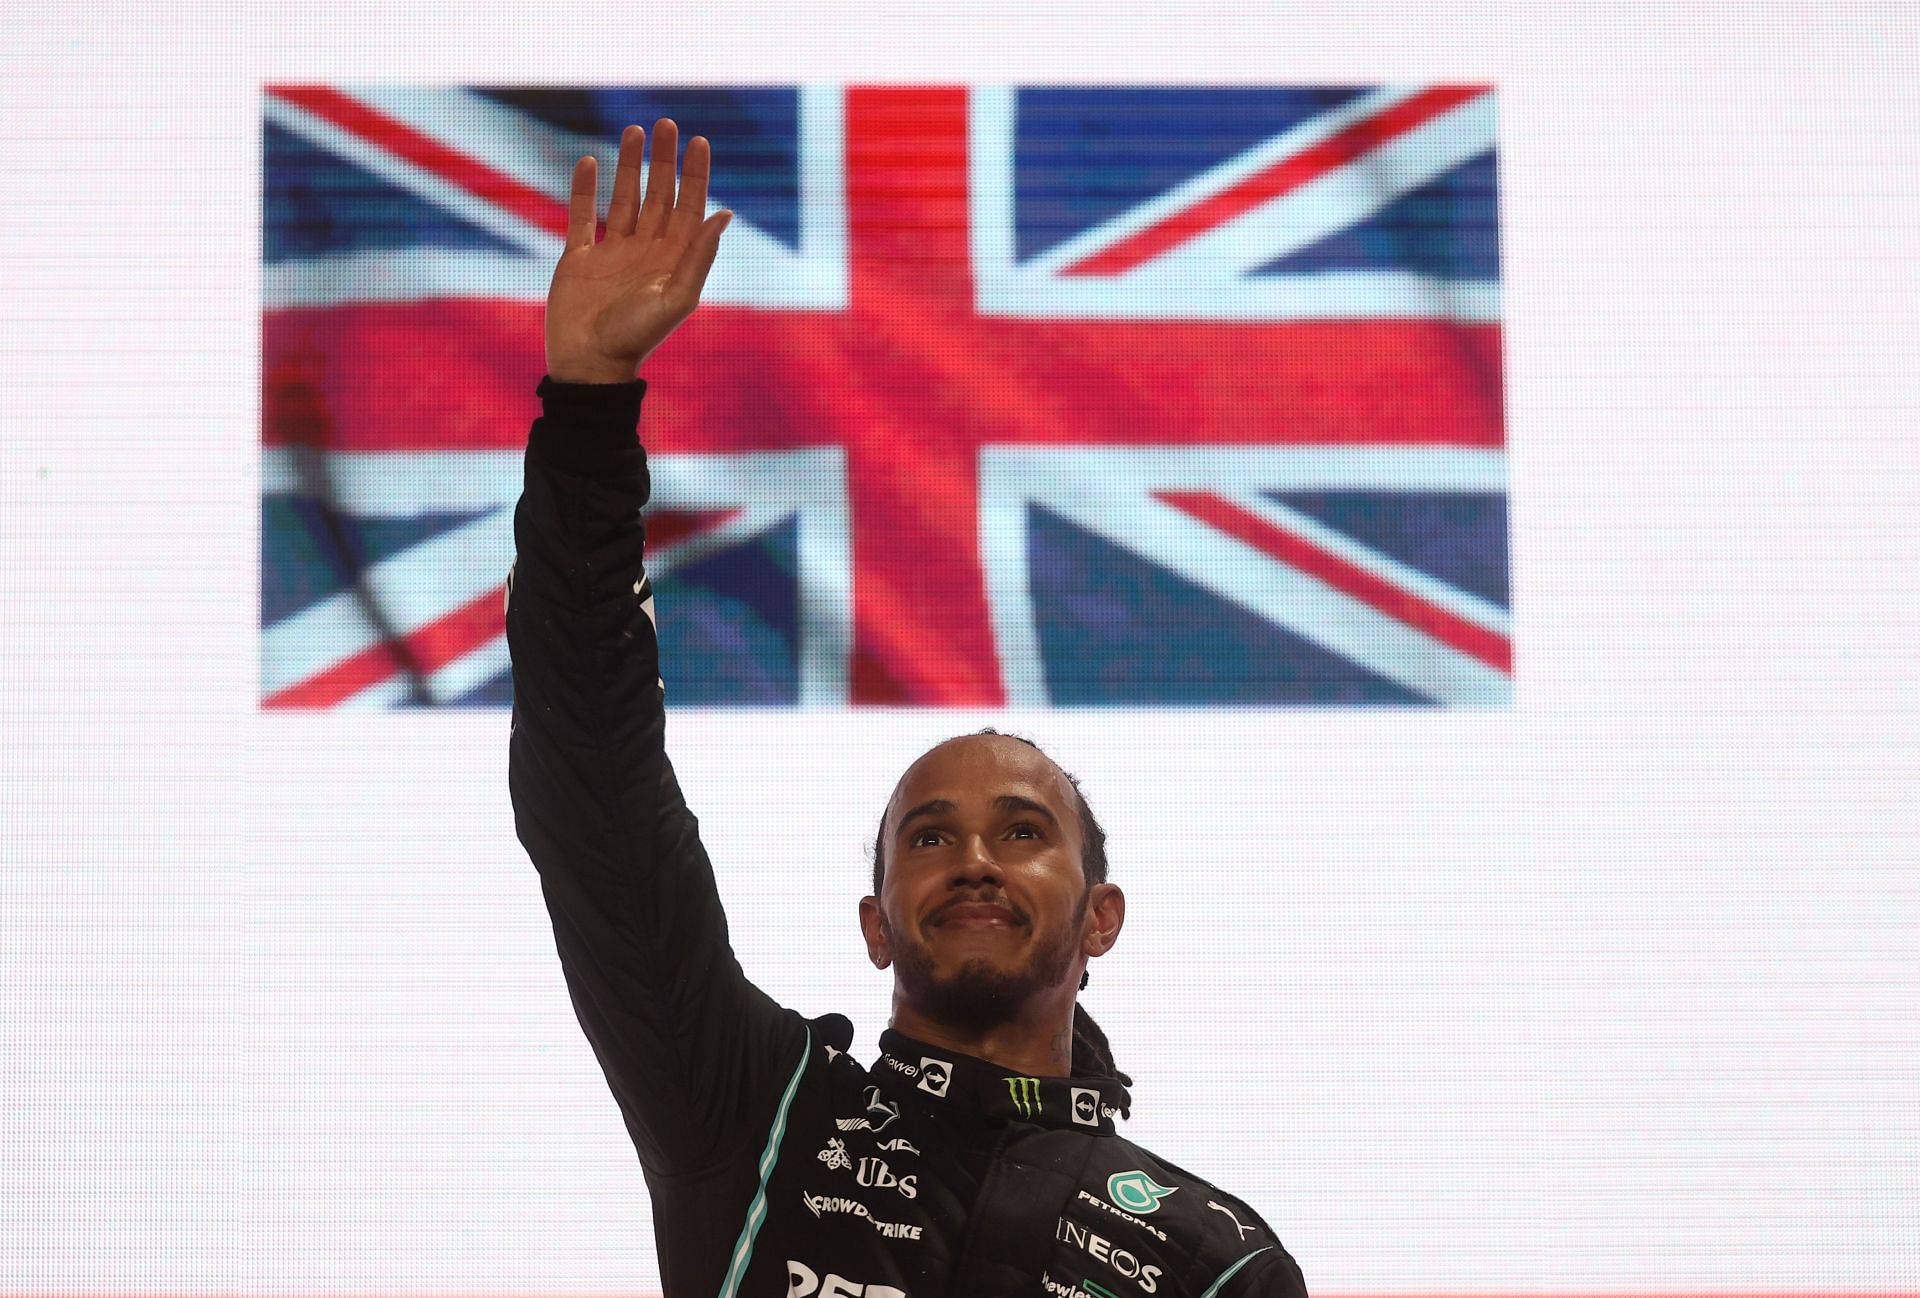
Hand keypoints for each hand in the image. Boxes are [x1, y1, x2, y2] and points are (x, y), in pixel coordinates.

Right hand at [544, 118, 733, 383]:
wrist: (589, 365)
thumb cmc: (636, 337)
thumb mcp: (676, 298)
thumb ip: (699, 256)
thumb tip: (724, 214)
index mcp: (672, 260)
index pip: (689, 208)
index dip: (695, 175)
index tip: (699, 141)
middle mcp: (646, 252)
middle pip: (659, 195)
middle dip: (663, 160)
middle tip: (665, 123)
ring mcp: (613, 254)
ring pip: (624, 199)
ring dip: (629, 166)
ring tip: (633, 130)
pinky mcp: (580, 259)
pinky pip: (582, 216)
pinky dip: (585, 190)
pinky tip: (591, 163)